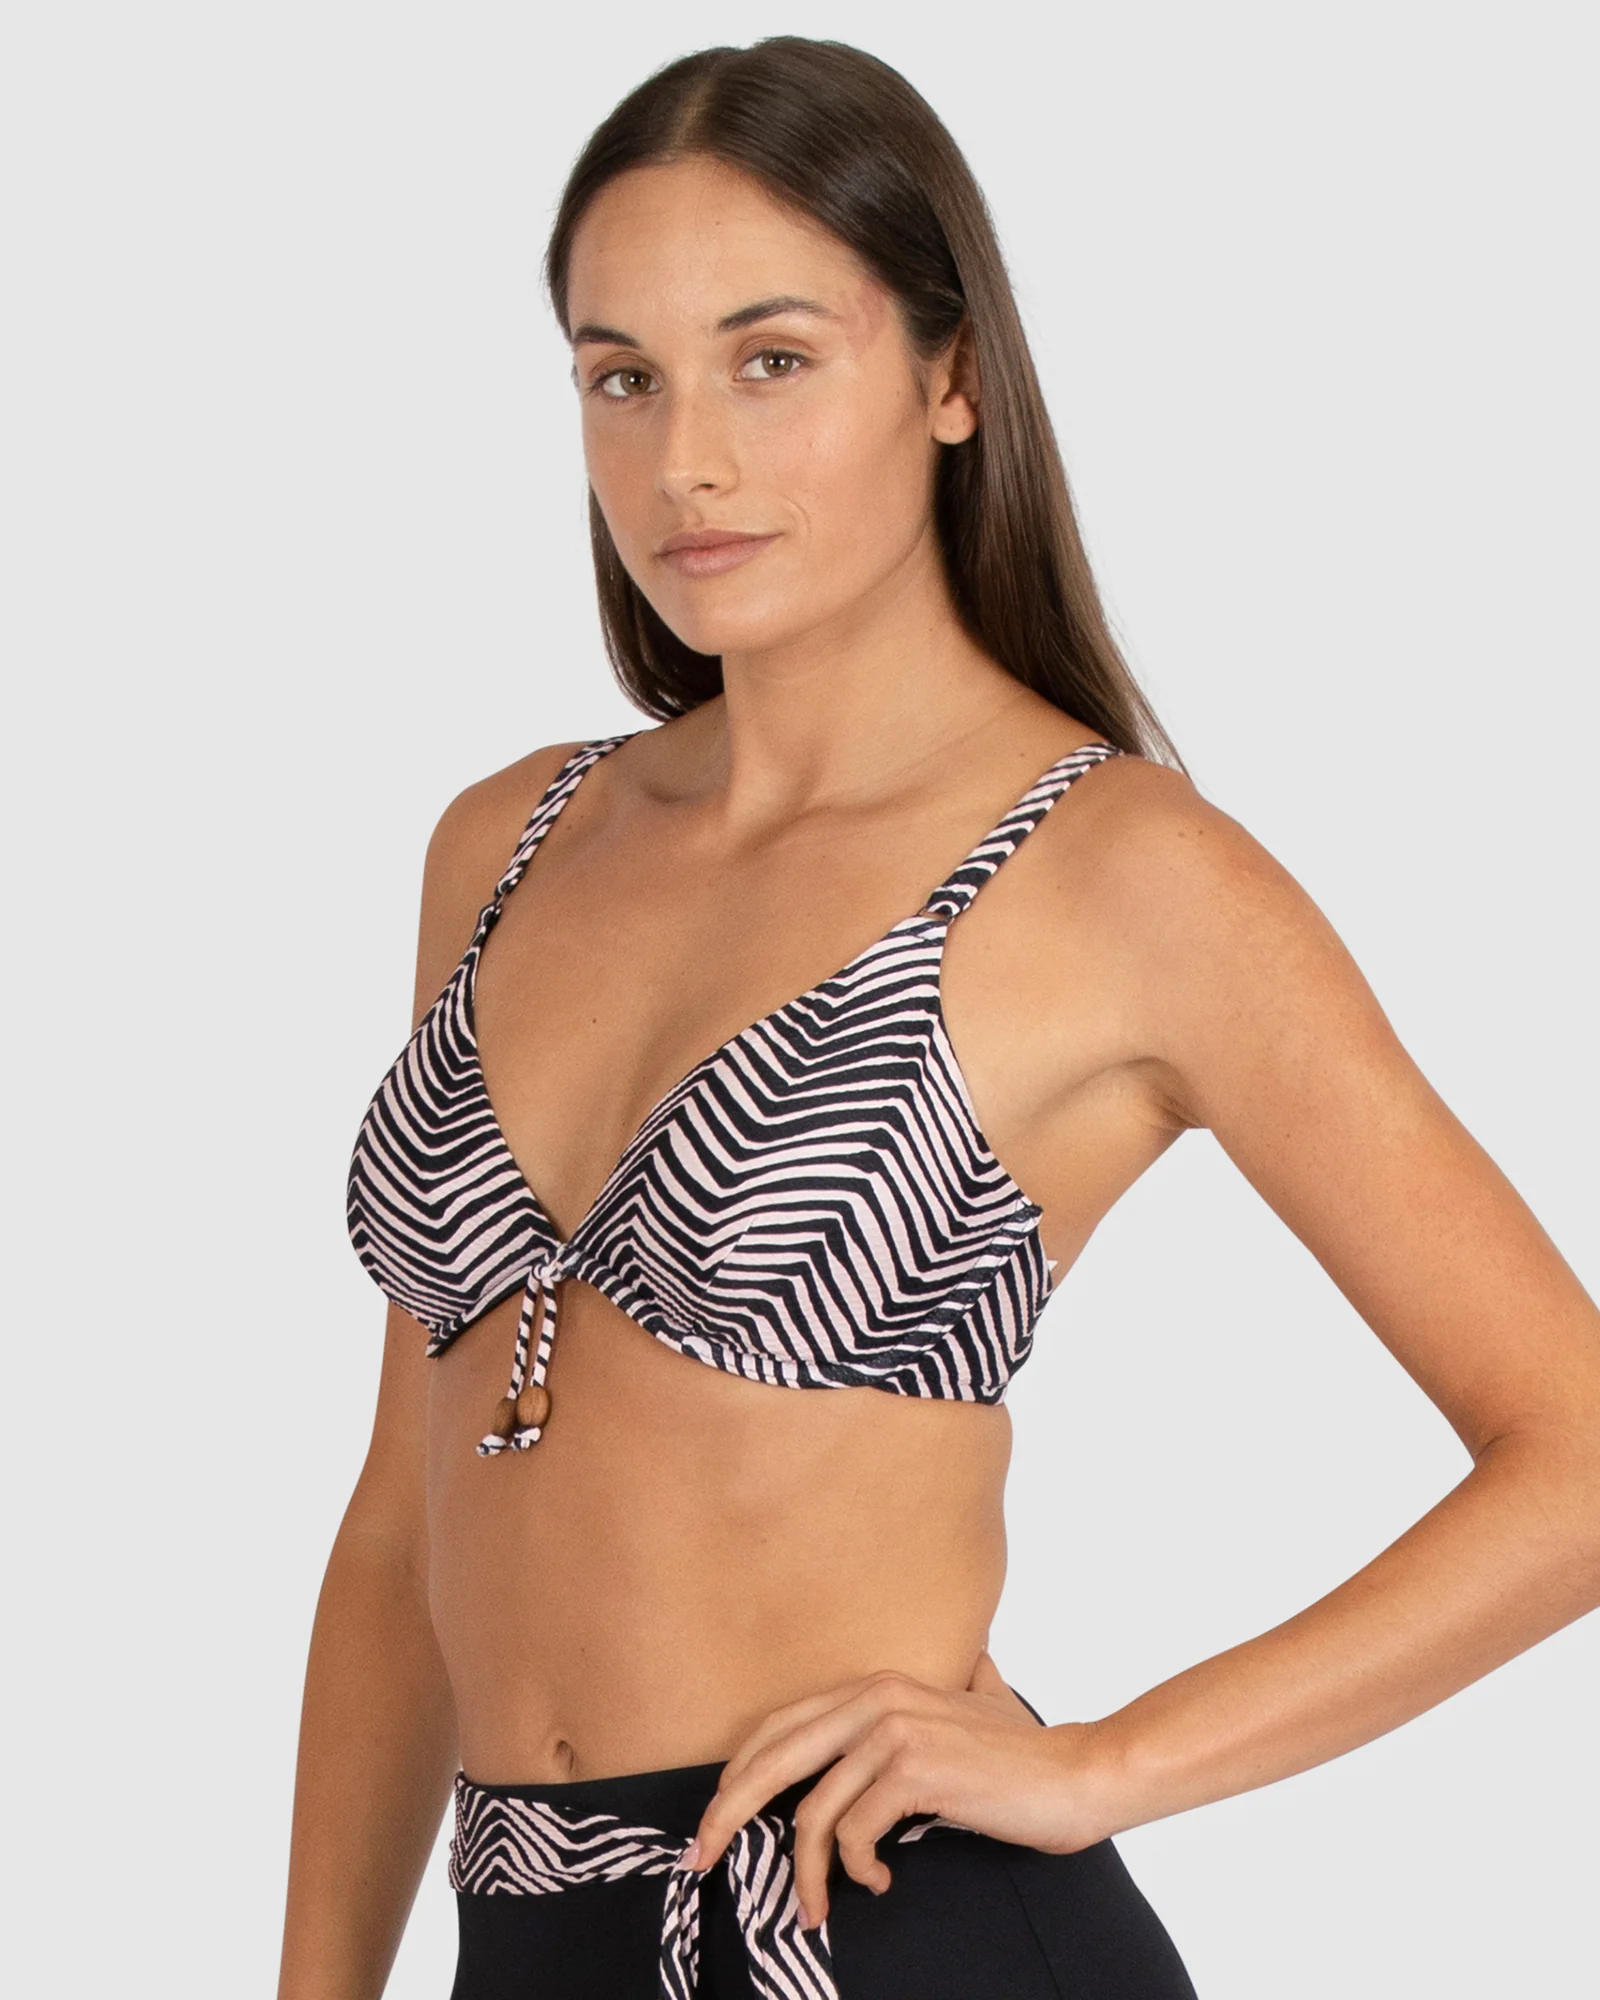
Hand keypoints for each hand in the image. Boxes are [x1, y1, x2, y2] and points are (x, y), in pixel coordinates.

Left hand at [685, 1654, 1116, 1929]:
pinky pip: (853, 1835)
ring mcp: (894, 1732)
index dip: (736, 1776)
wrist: (1078, 1775)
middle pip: (771, 1760)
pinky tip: (880, 1884)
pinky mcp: (915, 1771)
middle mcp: (877, 1697)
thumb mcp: (963, 1710)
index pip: (778, 1728)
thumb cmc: (1020, 1756)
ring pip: (811, 1813)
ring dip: (802, 1875)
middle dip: (724, 1814)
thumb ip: (932, 1696)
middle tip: (700, 1862)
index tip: (712, 1823)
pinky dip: (855, 1871)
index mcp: (874, 1684)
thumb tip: (940, 1675)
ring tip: (814, 1911)